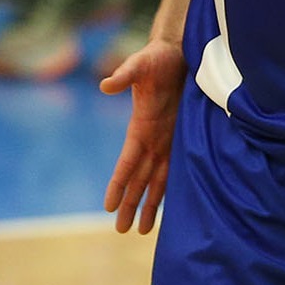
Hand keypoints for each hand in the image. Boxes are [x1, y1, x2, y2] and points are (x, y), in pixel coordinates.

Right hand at [99, 39, 186, 233]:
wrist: (176, 52)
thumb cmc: (156, 58)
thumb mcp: (139, 64)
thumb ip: (124, 75)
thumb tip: (105, 85)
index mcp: (139, 127)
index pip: (126, 162)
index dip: (119, 184)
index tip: (108, 206)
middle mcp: (150, 139)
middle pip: (138, 178)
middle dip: (131, 204)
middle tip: (121, 231)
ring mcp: (164, 140)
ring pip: (155, 179)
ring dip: (149, 203)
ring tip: (143, 231)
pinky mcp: (180, 136)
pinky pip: (174, 167)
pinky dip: (169, 187)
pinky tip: (167, 205)